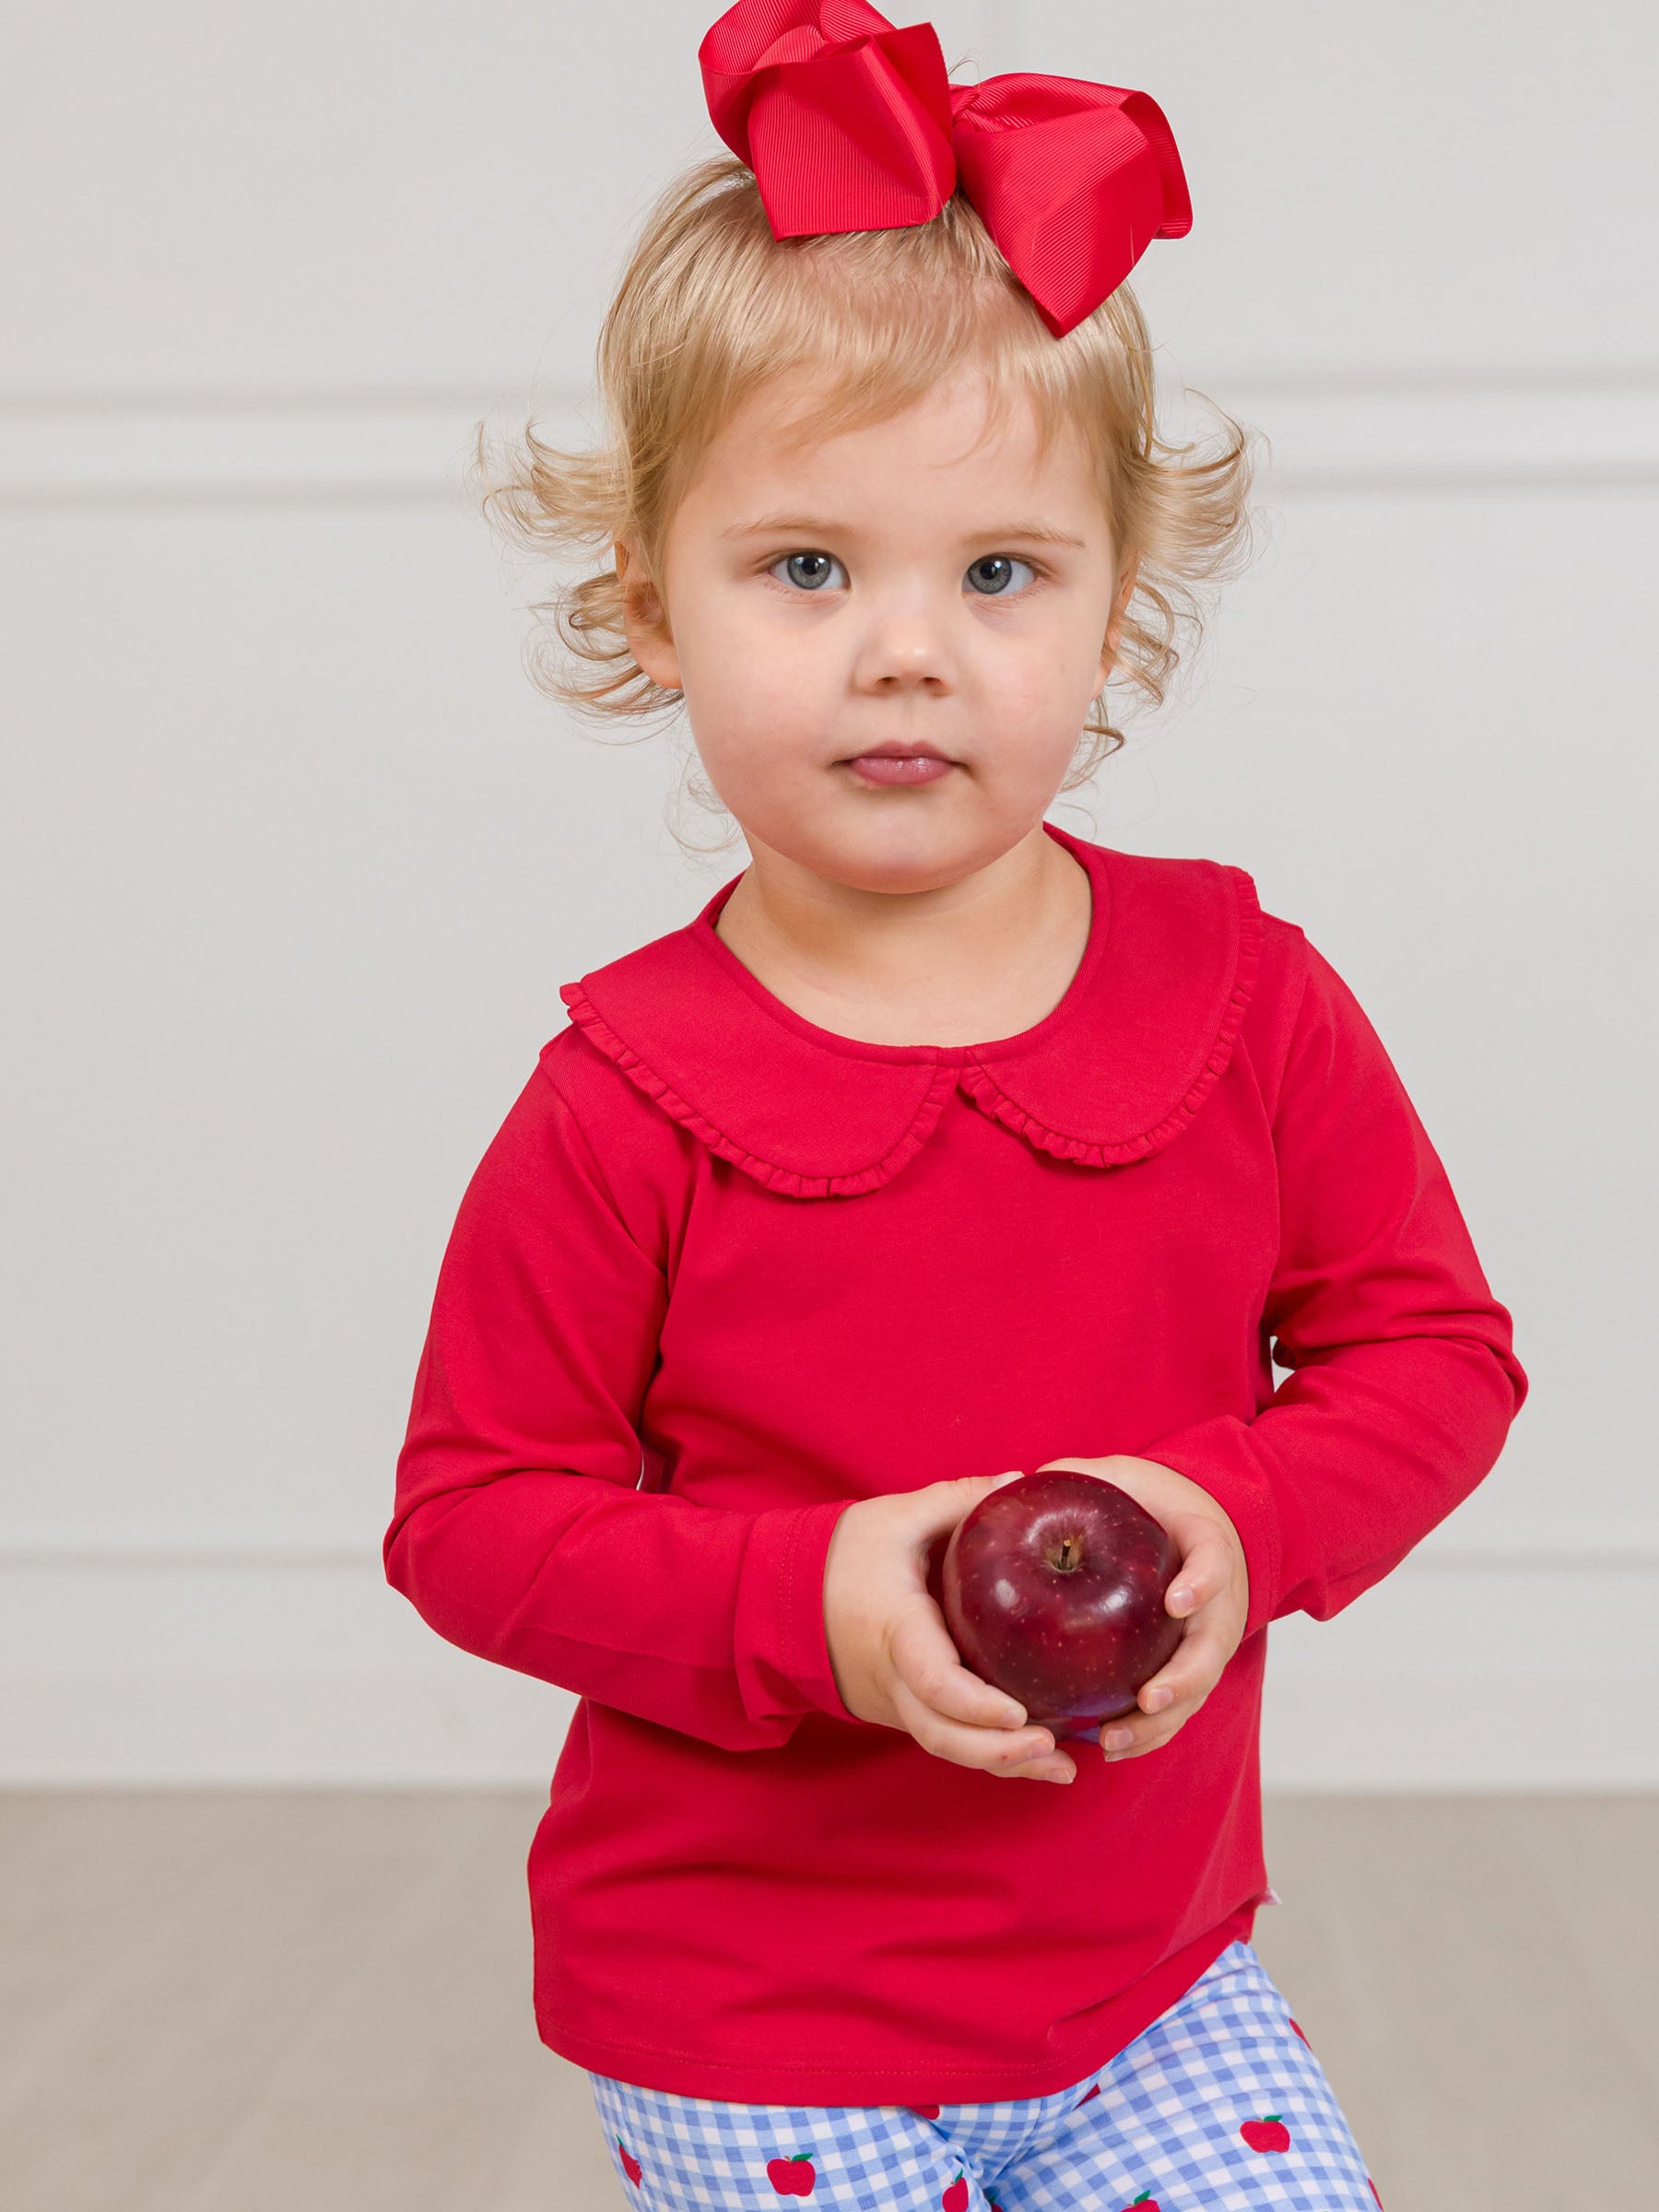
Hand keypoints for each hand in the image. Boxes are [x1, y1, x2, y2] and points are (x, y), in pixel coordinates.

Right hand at [823, 1472, 1076, 1783]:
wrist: (781, 1595)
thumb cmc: (839, 1555)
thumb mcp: (896, 1517)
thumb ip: (957, 1499)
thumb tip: (1018, 1482)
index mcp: (897, 1632)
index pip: (934, 1683)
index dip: (977, 1706)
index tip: (1021, 1712)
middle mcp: (893, 1681)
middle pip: (943, 1737)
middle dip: (998, 1753)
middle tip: (1055, 1751)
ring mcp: (894, 1703)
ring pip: (946, 1748)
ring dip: (1002, 1764)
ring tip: (1062, 1769)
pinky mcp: (901, 1709)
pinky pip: (945, 1738)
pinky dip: (987, 1753)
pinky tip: (1034, 1757)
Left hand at [1031, 1453, 1249, 1775]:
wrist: (1195, 1525)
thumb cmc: (1151, 1500)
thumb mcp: (1123, 1476)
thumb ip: (1081, 1476)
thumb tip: (1021, 1481)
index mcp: (1206, 1546)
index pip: (1214, 1563)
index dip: (1202, 1584)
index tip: (1176, 1602)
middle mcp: (1215, 1604)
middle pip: (1209, 1650)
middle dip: (1181, 1681)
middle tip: (1147, 1698)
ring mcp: (1205, 1643)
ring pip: (1193, 1693)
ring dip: (1158, 1723)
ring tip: (1112, 1739)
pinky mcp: (1188, 1670)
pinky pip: (1173, 1710)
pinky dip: (1145, 1733)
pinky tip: (1103, 1746)